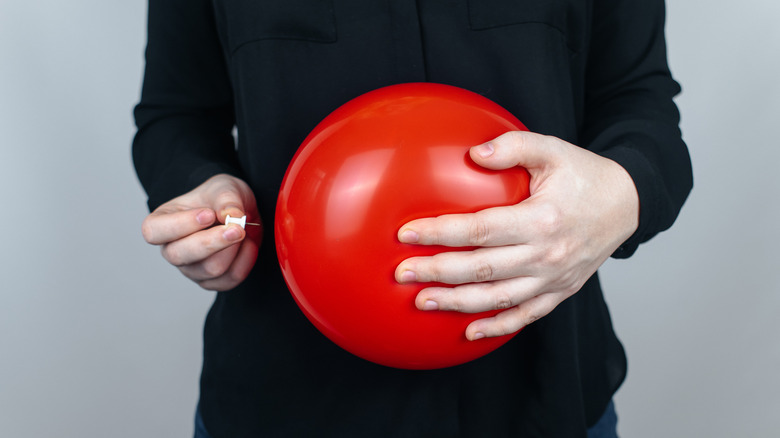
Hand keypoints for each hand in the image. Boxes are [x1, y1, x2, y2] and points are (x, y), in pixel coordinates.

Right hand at [141, 174, 260, 290]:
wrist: (240, 214)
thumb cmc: (221, 199)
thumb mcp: (224, 187)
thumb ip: (226, 198)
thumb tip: (232, 216)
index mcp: (162, 221)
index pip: (153, 231)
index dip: (180, 225)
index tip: (208, 214)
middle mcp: (171, 249)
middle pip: (180, 256)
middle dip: (212, 242)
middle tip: (237, 228)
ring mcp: (190, 268)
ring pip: (210, 269)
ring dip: (233, 248)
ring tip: (243, 230)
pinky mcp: (211, 281)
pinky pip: (229, 279)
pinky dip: (245, 260)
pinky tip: (249, 243)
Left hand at [394, 131, 638, 339]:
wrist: (629, 204)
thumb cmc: (585, 175)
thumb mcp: (553, 149)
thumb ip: (514, 146)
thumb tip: (473, 153)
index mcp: (541, 219)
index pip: (479, 230)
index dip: (440, 233)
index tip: (406, 234)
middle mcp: (547, 255)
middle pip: (481, 268)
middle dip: (437, 272)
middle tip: (402, 272)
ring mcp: (554, 278)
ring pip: (498, 298)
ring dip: (457, 303)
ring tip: (422, 302)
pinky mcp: (561, 291)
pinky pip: (526, 315)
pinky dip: (498, 326)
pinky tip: (469, 332)